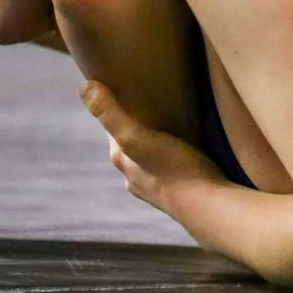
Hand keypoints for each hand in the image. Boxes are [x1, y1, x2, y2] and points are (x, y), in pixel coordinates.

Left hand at [81, 80, 224, 215]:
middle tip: (157, 99)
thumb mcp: (136, 136)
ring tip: (175, 120)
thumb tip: (84, 87)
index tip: (131, 87)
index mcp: (122, 160)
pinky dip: (175, 155)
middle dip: (140, 123)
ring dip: (158, 141)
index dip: (119, 107)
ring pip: (151, 157)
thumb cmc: (172, 169)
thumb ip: (111, 114)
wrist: (208, 206)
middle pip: (131, 142)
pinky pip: (172, 167)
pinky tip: (189, 147)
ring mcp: (157, 187)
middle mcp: (134, 176)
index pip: (113, 128)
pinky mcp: (181, 190)